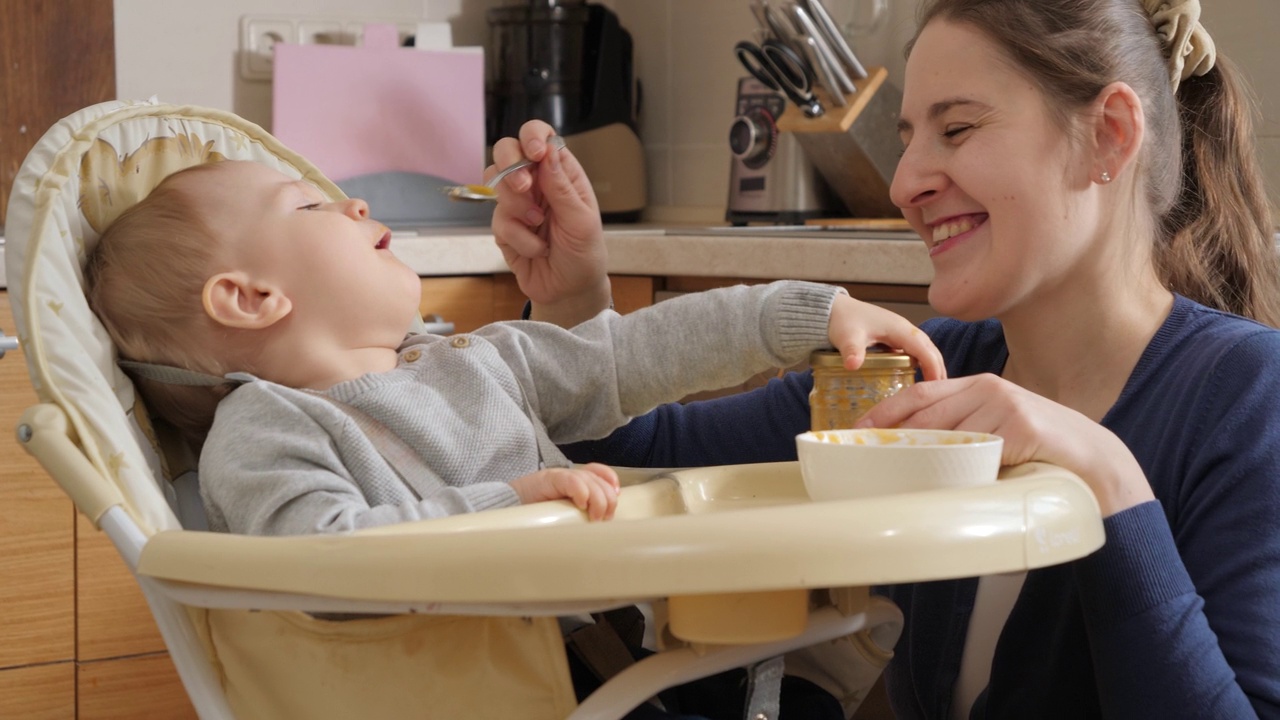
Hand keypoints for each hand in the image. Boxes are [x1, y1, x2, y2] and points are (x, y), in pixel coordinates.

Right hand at [490, 120, 611, 326]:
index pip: (541, 137)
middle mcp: (537, 183)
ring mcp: (517, 204)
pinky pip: (499, 221)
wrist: (569, 291)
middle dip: (511, 166)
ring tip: (538, 226)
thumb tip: (547, 151)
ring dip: (517, 206)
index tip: (534, 153)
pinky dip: (520, 238)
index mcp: (561, 173)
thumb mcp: (581, 221)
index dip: (533, 136)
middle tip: (524, 187)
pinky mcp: (504, 227)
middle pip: (507, 151)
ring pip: (497, 184)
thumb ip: (562, 187)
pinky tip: (538, 250)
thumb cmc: (584, 253)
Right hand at [509, 462, 620, 520]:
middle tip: (603, 520)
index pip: (600, 473)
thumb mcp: (565, 517)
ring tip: (594, 518)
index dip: (611, 483)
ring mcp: (559, 477)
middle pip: (599, 480)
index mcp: (576, 482)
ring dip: (598, 500)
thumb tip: (602, 527)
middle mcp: (570, 476)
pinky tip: (581, 503)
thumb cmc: (536, 518)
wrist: (506, 510)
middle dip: (608, 500)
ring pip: (589, 481)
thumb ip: (581, 515)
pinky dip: (581, 491)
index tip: (615, 501)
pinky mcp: (548, 479)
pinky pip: (571, 480)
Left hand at [827, 294, 946, 380]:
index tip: (937, 388)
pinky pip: (915, 351)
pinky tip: (918, 379)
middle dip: (938, 370)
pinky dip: (922, 364)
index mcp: (899, 329)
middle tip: (944, 394)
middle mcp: (904, 329)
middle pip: (930, 350)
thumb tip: (853, 365)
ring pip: (924, 350)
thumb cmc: (842, 320)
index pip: (925, 350)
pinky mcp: (894, 338)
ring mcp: (900, 333)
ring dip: (932, 366)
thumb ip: (852, 350)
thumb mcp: (847, 336)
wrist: (833, 309)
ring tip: (936, 390)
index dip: (933, 368)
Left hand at [854, 373, 1154, 515]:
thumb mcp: (998, 430)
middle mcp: (989, 390)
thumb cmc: (1042, 450)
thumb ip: (964, 432)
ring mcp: (1005, 407)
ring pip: (947, 438)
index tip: (857, 430)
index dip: (884, 412)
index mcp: (980, 386)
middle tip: (867, 461)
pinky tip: (946, 485)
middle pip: (926, 417)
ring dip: (924, 462)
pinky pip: (977, 454)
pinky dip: (959, 471)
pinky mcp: (1020, 429)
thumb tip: (915, 454)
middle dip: (894, 440)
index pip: (920, 394)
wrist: (1094, 460)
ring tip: (898, 481)